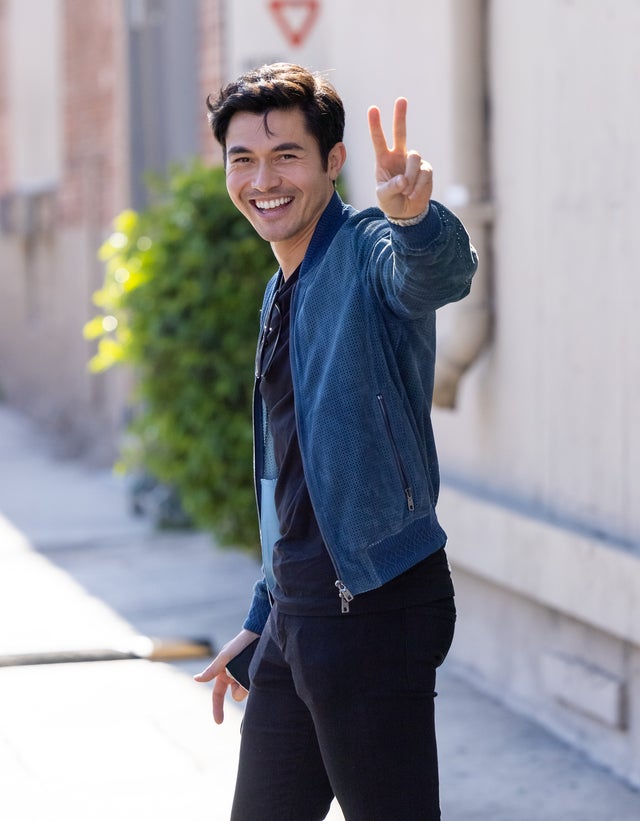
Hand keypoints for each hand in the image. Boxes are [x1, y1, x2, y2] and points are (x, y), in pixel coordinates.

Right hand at [194, 629, 258, 723]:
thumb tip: (196, 679)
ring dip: (248, 684)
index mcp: (223, 674)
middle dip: (240, 688)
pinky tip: (257, 670)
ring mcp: (246, 677)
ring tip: (252, 667)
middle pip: (235, 694)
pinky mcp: (256, 677)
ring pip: (245, 692)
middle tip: (244, 672)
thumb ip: (212, 669)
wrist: (260, 633)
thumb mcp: (226, 656)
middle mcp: (234, 677)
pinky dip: (255, 682)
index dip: (217, 708)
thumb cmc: (240, 643)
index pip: (217, 694)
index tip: (219, 722)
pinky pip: (254, 688)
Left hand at [367, 97, 432, 219]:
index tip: (372, 109)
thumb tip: (403, 180)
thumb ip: (390, 188)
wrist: (406, 213)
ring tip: (406, 192)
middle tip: (401, 99)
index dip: (376, 125)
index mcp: (384, 160)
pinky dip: (418, 186)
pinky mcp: (425, 170)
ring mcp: (413, 162)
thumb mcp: (384, 197)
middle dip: (400, 116)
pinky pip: (424, 173)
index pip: (379, 140)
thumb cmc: (390, 202)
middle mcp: (399, 156)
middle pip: (400, 133)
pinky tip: (412, 195)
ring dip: (410, 177)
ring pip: (414, 158)